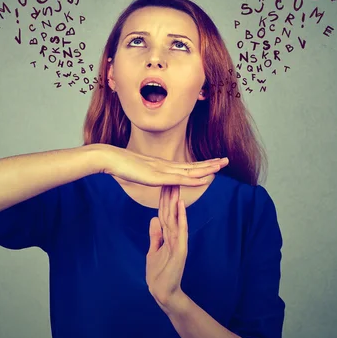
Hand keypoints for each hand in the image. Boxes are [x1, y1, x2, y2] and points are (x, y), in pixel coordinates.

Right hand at [100, 145, 228, 187]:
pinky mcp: (157, 176)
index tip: (214, 163)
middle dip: (210, 164)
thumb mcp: (138, 171)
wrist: (109, 158)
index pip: (186, 166)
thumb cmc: (120, 165)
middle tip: (226, 160)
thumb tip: (151, 176)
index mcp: (162, 166)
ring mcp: (162, 170)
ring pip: (189, 170)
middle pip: (192, 165)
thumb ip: (146, 173)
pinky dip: (193, 179)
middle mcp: (165, 166)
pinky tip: (204, 179)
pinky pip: (179, 179)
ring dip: (206, 169)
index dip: (201, 165)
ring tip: (221, 166)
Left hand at [146, 185, 187, 308]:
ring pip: (176, 217)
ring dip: (176, 200)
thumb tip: (153, 219)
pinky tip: (181, 205)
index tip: (163, 181)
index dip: (164, 197)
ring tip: (177, 184)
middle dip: (170, 194)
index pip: (165, 212)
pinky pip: (181, 230)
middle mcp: (175, 235)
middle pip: (171, 211)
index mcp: (168, 235)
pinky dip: (181, 217)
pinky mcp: (181, 250)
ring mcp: (178, 241)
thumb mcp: (153, 251)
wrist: (163, 292)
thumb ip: (155, 236)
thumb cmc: (159, 274)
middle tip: (171, 174)